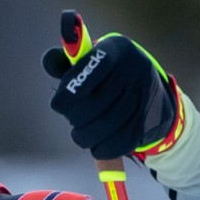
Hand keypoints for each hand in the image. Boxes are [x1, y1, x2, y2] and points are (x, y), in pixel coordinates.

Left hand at [42, 23, 180, 159]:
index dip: (68, 93)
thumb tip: (49, 60)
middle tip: (72, 119)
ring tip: (81, 134)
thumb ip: (63, 62)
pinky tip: (96, 146)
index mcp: (115, 49)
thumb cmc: (105, 75)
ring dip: (84, 136)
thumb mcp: (88, 61)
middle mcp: (134, 69)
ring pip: (105, 127)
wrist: (149, 90)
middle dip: (75, 117)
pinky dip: (102, 149)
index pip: (89, 71)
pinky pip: (119, 142)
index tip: (58, 106)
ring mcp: (145, 96)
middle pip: (94, 104)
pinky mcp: (149, 120)